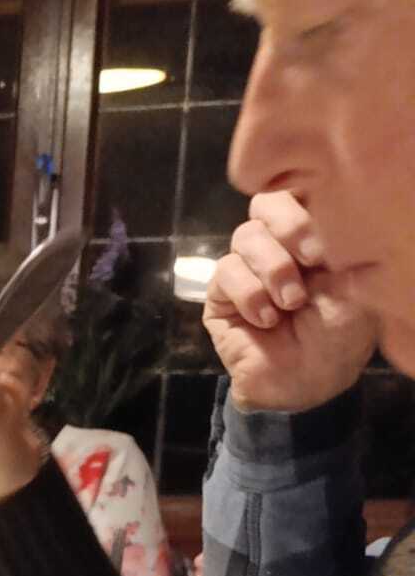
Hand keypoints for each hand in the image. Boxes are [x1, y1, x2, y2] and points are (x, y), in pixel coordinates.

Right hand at [204, 191, 378, 412]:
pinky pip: (226, 273)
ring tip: (291, 303)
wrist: (308, 382)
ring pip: (244, 237)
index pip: (298, 194)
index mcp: (312, 237)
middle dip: (287, 227)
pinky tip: (267, 319)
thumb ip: (342, 248)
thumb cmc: (340, 336)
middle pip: (265, 204)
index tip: (326, 243)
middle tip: (311, 259)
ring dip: (272, 269)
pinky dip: (249, 294)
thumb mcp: (355, 288)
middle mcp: (278, 246)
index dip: (305, 208)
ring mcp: (247, 268)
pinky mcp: (221, 294)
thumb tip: (331, 217)